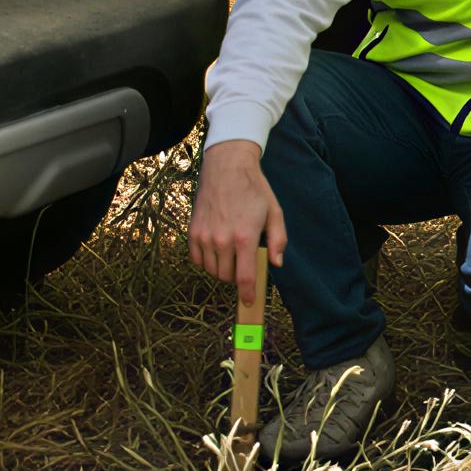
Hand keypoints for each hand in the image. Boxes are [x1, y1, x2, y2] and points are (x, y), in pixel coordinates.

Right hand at [188, 142, 285, 284]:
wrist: (226, 168)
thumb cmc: (254, 190)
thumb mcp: (274, 212)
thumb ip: (278, 240)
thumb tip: (276, 264)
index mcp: (244, 237)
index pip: (244, 277)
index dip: (247, 294)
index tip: (249, 302)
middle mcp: (221, 240)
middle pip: (227, 277)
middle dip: (238, 276)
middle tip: (245, 262)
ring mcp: (204, 237)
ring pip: (212, 270)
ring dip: (223, 269)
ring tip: (233, 253)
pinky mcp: (192, 233)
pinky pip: (197, 260)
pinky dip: (207, 261)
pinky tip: (218, 249)